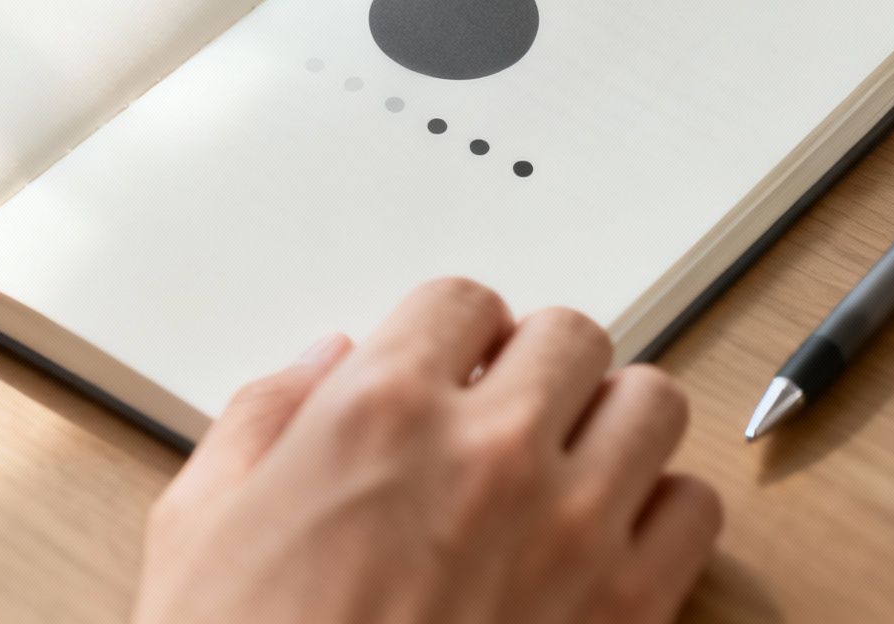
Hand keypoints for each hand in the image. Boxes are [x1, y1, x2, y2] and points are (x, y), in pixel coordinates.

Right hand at [135, 279, 721, 623]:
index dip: (453, 334)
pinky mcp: (626, 611)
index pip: (462, 301)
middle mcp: (488, 452)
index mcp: (377, 412)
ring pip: (651, 405)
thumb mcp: (199, 523)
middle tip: (508, 412)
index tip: (450, 369)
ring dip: (611, 423)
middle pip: (572, 336)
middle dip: (538, 366)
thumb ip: (264, 417)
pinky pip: (694, 511)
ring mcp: (569, 530)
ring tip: (570, 465)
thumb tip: (324, 361)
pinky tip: (606, 539)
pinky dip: (661, 513)